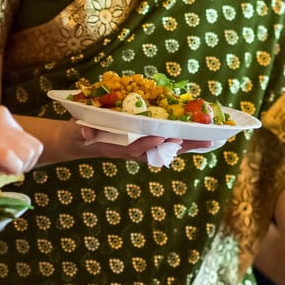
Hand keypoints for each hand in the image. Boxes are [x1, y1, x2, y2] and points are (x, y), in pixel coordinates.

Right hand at [0, 96, 43, 174]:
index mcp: (0, 114)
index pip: (24, 136)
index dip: (17, 151)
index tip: (3, 160)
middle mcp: (6, 122)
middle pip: (34, 146)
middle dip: (25, 162)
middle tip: (6, 170)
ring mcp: (1, 135)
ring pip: (30, 156)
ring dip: (20, 168)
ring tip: (1, 172)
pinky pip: (17, 166)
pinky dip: (11, 173)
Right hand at [75, 124, 212, 160]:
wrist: (79, 142)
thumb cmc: (78, 135)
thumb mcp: (76, 133)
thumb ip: (81, 133)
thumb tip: (86, 133)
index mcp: (117, 147)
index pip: (135, 147)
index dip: (148, 143)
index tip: (161, 136)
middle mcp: (132, 150)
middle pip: (160, 151)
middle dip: (181, 146)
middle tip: (204, 139)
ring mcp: (139, 148)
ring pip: (166, 149)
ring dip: (186, 144)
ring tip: (209, 139)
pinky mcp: (142, 143)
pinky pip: (165, 143)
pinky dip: (181, 139)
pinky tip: (196, 134)